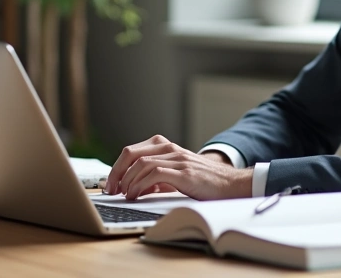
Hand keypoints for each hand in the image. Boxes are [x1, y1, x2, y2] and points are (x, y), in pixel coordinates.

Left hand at [105, 135, 252, 200]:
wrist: (230, 184)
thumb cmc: (203, 181)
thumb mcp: (176, 174)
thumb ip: (157, 176)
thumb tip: (134, 187)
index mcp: (165, 146)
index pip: (131, 151)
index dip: (117, 168)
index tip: (110, 184)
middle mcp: (169, 148)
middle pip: (131, 154)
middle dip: (116, 172)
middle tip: (110, 189)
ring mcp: (177, 159)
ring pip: (141, 163)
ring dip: (127, 181)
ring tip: (123, 195)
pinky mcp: (184, 172)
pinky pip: (154, 174)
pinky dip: (140, 185)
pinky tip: (135, 195)